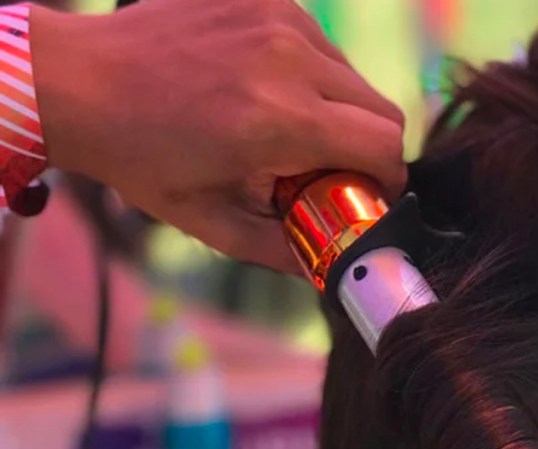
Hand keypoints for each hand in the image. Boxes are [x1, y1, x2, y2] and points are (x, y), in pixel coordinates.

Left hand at [31, 0, 405, 272]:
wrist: (81, 82)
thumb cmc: (141, 158)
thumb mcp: (211, 221)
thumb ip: (283, 249)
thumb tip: (332, 266)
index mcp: (279, 121)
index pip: (385, 146)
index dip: (388, 178)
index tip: (369, 192)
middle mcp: (288, 61)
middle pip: (382, 110)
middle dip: (369, 147)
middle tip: (331, 168)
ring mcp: (279, 20)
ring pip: (354, 76)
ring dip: (339, 109)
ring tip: (290, 128)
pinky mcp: (267, 0)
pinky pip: (320, 45)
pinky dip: (309, 75)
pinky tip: (266, 88)